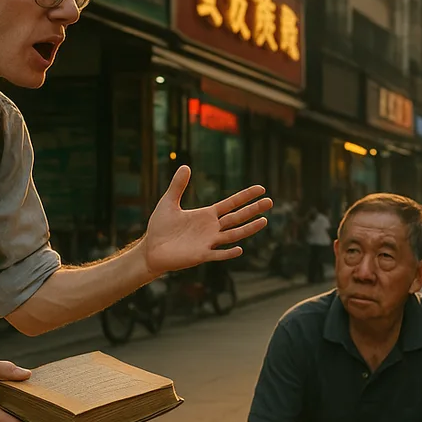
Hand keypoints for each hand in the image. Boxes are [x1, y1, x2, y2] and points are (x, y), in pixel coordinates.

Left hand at [140, 166, 271, 274]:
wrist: (151, 249)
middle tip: (271, 201)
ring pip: (233, 235)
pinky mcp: (200, 256)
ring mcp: (208, 243)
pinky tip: (240, 249)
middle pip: (237, 217)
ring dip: (249, 229)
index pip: (231, 204)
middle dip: (254, 209)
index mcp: (206, 215)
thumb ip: (177, 186)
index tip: (261, 189)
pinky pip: (217, 254)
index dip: (245, 196)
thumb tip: (186, 166)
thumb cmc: (160, 228)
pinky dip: (228, 253)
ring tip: (265, 221)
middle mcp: (211, 228)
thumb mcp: (168, 202)